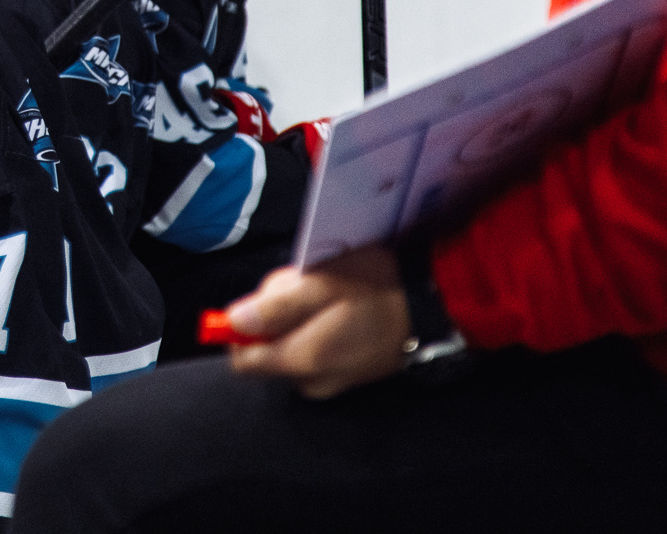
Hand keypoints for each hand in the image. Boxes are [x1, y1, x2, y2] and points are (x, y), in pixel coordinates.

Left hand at [224, 244, 410, 398]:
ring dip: (295, 317)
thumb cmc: (376, 287)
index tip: (259, 301)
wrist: (433, 304)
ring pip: (290, 346)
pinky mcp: (349, 373)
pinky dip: (316, 327)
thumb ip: (275, 307)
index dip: (239, 330)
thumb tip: (233, 322)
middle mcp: (314, 381)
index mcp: (302, 361)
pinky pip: (314, 350)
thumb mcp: (321, 284)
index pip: (243, 361)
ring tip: (325, 291)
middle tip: (302, 285)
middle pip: (266, 349)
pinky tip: (338, 306)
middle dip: (273, 315)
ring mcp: (334, 380)